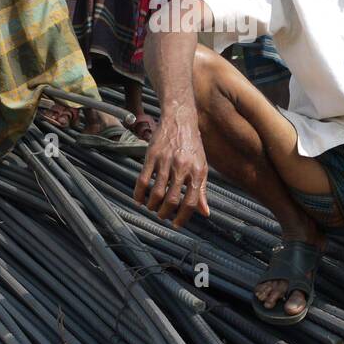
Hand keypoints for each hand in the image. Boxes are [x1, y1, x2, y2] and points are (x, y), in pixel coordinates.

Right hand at [133, 107, 210, 226]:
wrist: (179, 120)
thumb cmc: (192, 145)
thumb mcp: (202, 166)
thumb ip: (202, 190)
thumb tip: (205, 213)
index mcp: (197, 171)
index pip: (190, 201)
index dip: (183, 217)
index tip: (176, 224)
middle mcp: (182, 167)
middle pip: (171, 200)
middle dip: (165, 213)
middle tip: (162, 216)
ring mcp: (165, 161)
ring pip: (156, 192)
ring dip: (152, 205)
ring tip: (152, 207)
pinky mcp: (151, 156)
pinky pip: (143, 180)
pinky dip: (139, 193)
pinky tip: (139, 199)